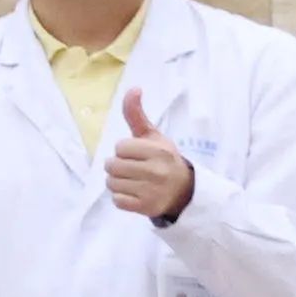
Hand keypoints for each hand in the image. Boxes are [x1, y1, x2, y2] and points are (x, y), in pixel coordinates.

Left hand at [108, 88, 195, 225]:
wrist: (184, 191)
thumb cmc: (163, 159)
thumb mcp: (153, 136)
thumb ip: (137, 115)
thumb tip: (133, 88)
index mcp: (158, 151)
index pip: (120, 147)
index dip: (125, 150)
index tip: (138, 154)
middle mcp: (156, 171)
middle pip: (111, 165)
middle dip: (118, 166)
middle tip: (133, 168)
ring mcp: (152, 191)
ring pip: (111, 183)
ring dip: (118, 182)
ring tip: (134, 181)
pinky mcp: (146, 208)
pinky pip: (117, 201)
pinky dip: (122, 198)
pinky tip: (136, 193)